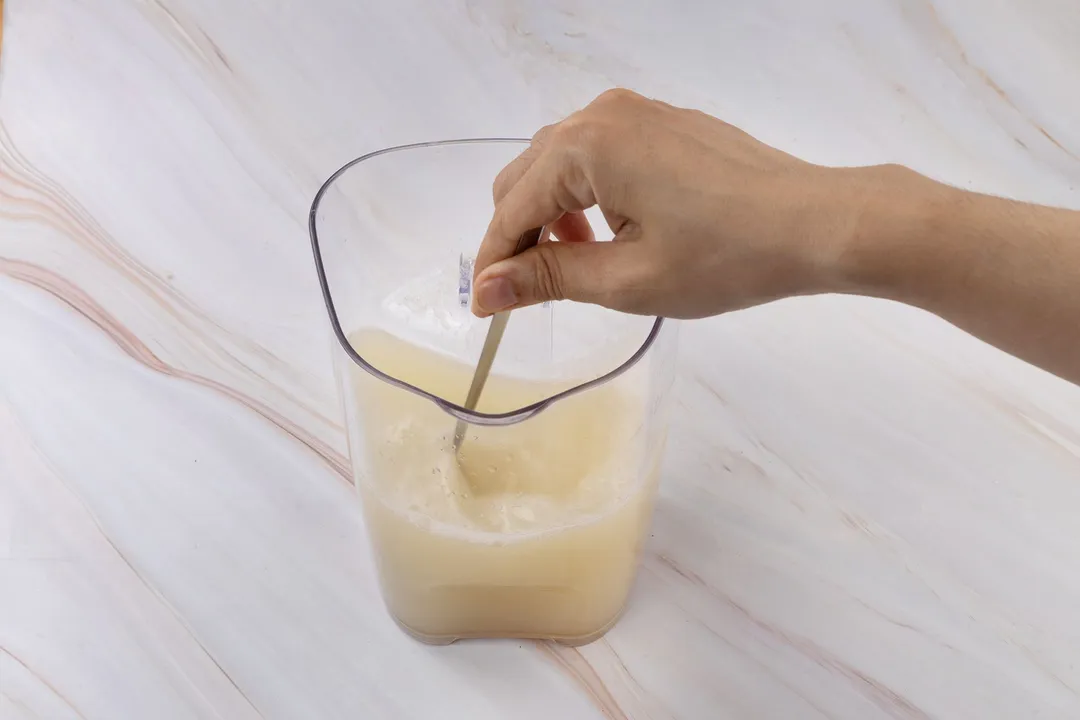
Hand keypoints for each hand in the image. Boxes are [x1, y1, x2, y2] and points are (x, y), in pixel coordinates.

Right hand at [471, 88, 882, 318]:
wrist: (815, 224)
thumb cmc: (725, 258)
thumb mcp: (626, 280)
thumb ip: (547, 277)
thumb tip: (485, 290)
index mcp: (586, 146)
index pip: (512, 208)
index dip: (495, 262)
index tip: (486, 311)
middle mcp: (603, 114)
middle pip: (526, 176)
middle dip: (521, 235)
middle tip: (535, 292)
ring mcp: (637, 113)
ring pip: (560, 164)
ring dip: (554, 215)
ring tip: (581, 265)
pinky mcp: (664, 123)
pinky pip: (600, 155)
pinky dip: (588, 195)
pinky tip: (615, 234)